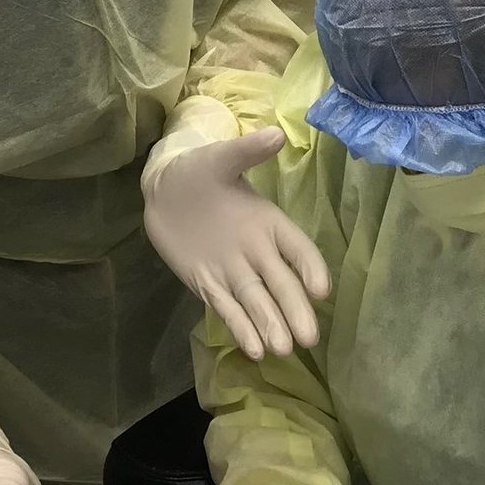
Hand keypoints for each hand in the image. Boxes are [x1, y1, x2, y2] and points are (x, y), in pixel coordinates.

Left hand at [144, 129, 330, 360]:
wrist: (165, 190)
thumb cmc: (199, 171)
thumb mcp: (219, 157)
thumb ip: (247, 151)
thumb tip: (276, 134)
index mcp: (269, 222)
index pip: (297, 248)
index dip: (309, 267)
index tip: (320, 289)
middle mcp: (258, 253)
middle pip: (282, 285)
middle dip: (294, 310)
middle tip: (307, 338)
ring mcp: (235, 272)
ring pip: (257, 303)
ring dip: (269, 325)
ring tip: (282, 349)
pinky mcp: (209, 285)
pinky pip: (228, 309)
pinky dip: (241, 328)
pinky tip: (255, 351)